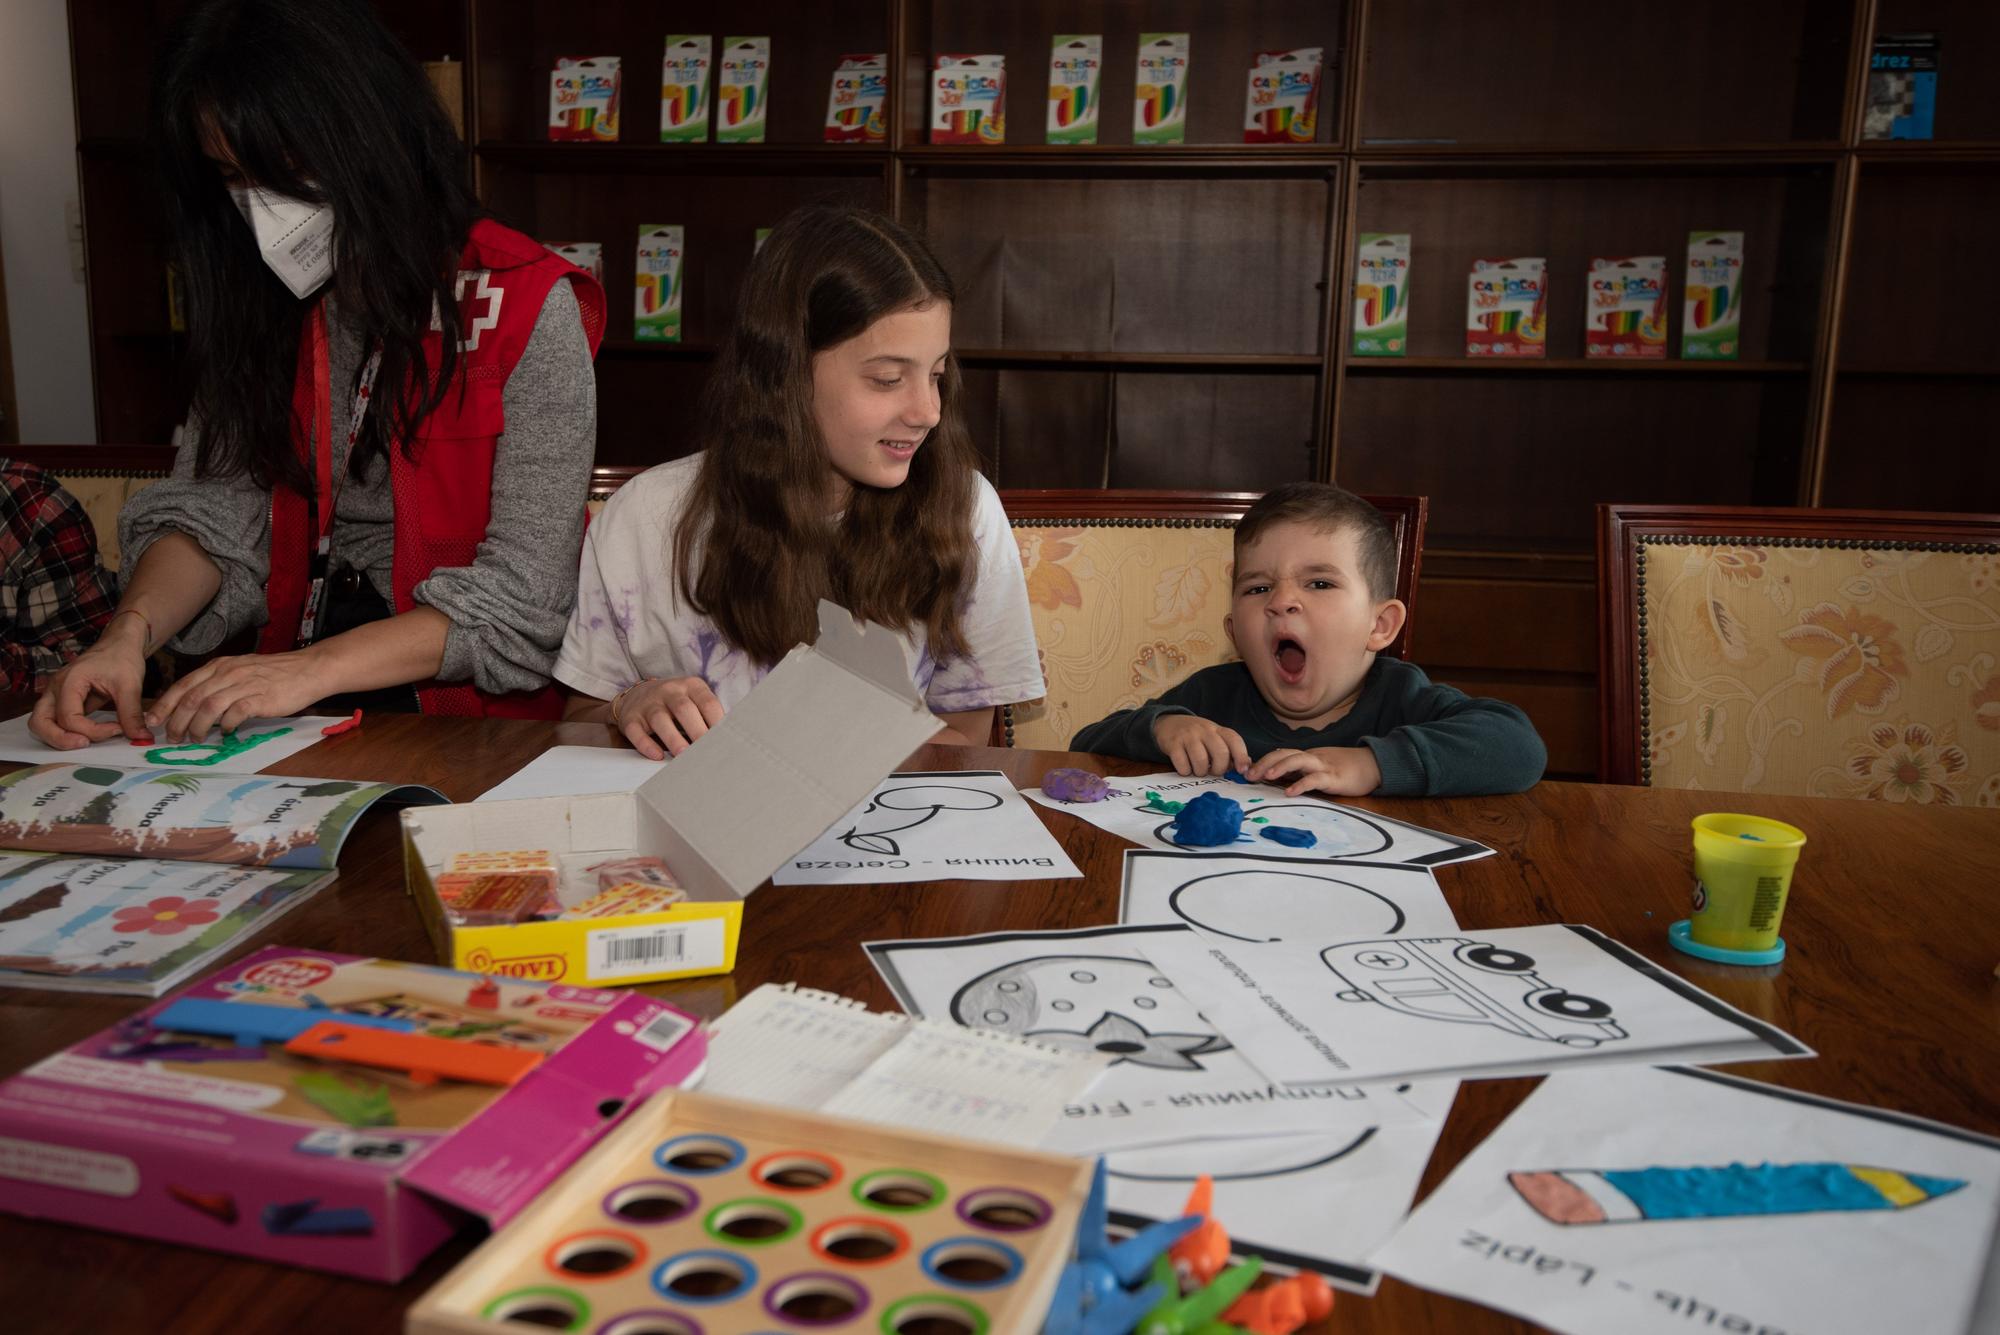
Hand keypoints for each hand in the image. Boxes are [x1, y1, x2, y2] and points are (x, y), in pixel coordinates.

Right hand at [30, 614, 150, 747]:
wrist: (119, 644)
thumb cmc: (122, 658)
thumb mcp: (130, 685)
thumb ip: (132, 713)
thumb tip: (140, 738)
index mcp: (70, 681)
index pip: (69, 717)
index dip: (93, 731)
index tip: (118, 729)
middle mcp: (55, 688)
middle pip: (40, 722)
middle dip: (59, 739)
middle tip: (85, 744)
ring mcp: (55, 694)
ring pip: (41, 723)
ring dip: (58, 737)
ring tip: (86, 742)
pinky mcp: (62, 700)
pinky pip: (54, 721)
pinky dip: (65, 732)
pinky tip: (90, 734)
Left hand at [146, 650, 332, 741]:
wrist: (308, 669)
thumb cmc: (275, 673)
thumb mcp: (241, 670)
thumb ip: (219, 684)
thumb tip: (196, 706)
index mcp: (220, 666)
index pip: (184, 685)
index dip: (165, 704)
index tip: (153, 721)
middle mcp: (228, 673)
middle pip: (192, 698)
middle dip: (176, 720)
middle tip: (172, 737)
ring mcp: (244, 685)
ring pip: (208, 707)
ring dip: (197, 727)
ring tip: (194, 739)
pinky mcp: (260, 698)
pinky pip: (234, 714)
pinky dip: (225, 726)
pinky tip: (225, 733)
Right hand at [613, 676, 724, 759]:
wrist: (637, 695)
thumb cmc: (675, 704)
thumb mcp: (693, 700)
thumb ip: (708, 716)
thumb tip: (726, 741)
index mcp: (691, 686)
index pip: (707, 702)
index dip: (717, 722)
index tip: (724, 741)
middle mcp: (669, 691)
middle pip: (684, 709)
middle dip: (697, 730)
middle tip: (706, 751)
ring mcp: (649, 704)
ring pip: (660, 719)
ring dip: (673, 738)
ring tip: (683, 755)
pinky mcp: (631, 718)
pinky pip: (637, 731)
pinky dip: (646, 744)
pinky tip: (657, 756)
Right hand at [1153, 714, 1249, 777]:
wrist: (1168, 723)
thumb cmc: (1196, 736)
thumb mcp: (1214, 737)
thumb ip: (1229, 750)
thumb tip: (1247, 766)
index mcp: (1217, 729)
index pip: (1235, 740)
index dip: (1242, 756)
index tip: (1243, 770)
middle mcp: (1204, 730)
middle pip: (1221, 753)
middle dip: (1219, 769)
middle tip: (1213, 771)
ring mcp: (1188, 736)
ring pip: (1201, 761)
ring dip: (1201, 772)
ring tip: (1198, 769)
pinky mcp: (1173, 744)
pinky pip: (1183, 765)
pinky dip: (1185, 771)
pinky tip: (1185, 766)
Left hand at [1246, 745, 1381, 796]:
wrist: (1374, 765)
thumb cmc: (1346, 770)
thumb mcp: (1319, 769)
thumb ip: (1301, 772)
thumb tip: (1277, 780)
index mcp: (1307, 756)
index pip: (1281, 753)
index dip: (1263, 760)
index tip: (1247, 771)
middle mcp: (1313, 757)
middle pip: (1284, 753)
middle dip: (1264, 763)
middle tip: (1248, 775)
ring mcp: (1324, 766)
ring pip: (1298, 760)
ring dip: (1280, 767)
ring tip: (1265, 776)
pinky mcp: (1335, 777)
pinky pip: (1315, 779)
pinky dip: (1301, 784)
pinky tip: (1290, 793)